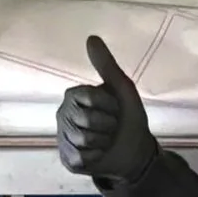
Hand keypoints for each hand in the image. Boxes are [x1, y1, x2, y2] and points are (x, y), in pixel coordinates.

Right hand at [56, 35, 157, 183]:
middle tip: (111, 127)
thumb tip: (91, 37)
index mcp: (74, 95)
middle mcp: (62, 114)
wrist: (135, 151)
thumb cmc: (128, 117)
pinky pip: (82, 157)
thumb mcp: (122, 89)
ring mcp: (63, 137)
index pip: (90, 97)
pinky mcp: (67, 158)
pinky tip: (98, 155)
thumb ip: (107, 65)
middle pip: (87, 119)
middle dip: (108, 125)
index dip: (110, 105)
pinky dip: (97, 157)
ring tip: (106, 140)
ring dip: (104, 142)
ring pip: (84, 139)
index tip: (115, 108)